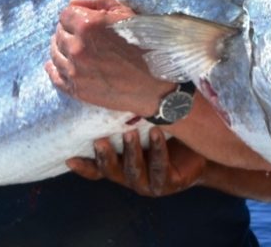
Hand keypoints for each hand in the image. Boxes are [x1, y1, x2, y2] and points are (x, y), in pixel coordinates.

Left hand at [46, 0, 172, 115]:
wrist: (156, 87)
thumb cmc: (146, 47)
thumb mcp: (128, 15)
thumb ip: (102, 2)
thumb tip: (80, 1)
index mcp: (88, 25)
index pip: (65, 14)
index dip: (74, 15)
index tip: (82, 19)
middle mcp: (77, 47)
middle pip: (59, 33)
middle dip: (68, 31)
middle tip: (80, 35)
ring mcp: (75, 70)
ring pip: (55, 54)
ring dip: (61, 49)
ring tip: (72, 49)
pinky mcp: (76, 89)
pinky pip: (55, 77)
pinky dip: (54, 69)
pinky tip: (56, 65)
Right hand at [67, 128, 206, 196]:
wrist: (201, 154)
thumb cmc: (168, 136)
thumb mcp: (145, 127)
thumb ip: (126, 119)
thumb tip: (108, 88)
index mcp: (120, 165)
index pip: (97, 169)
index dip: (83, 166)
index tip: (69, 158)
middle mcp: (130, 176)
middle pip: (110, 171)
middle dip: (105, 156)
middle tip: (99, 140)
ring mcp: (148, 183)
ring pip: (133, 170)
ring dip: (131, 151)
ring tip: (130, 133)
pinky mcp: (167, 183)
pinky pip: (160, 167)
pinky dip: (158, 149)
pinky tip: (158, 133)